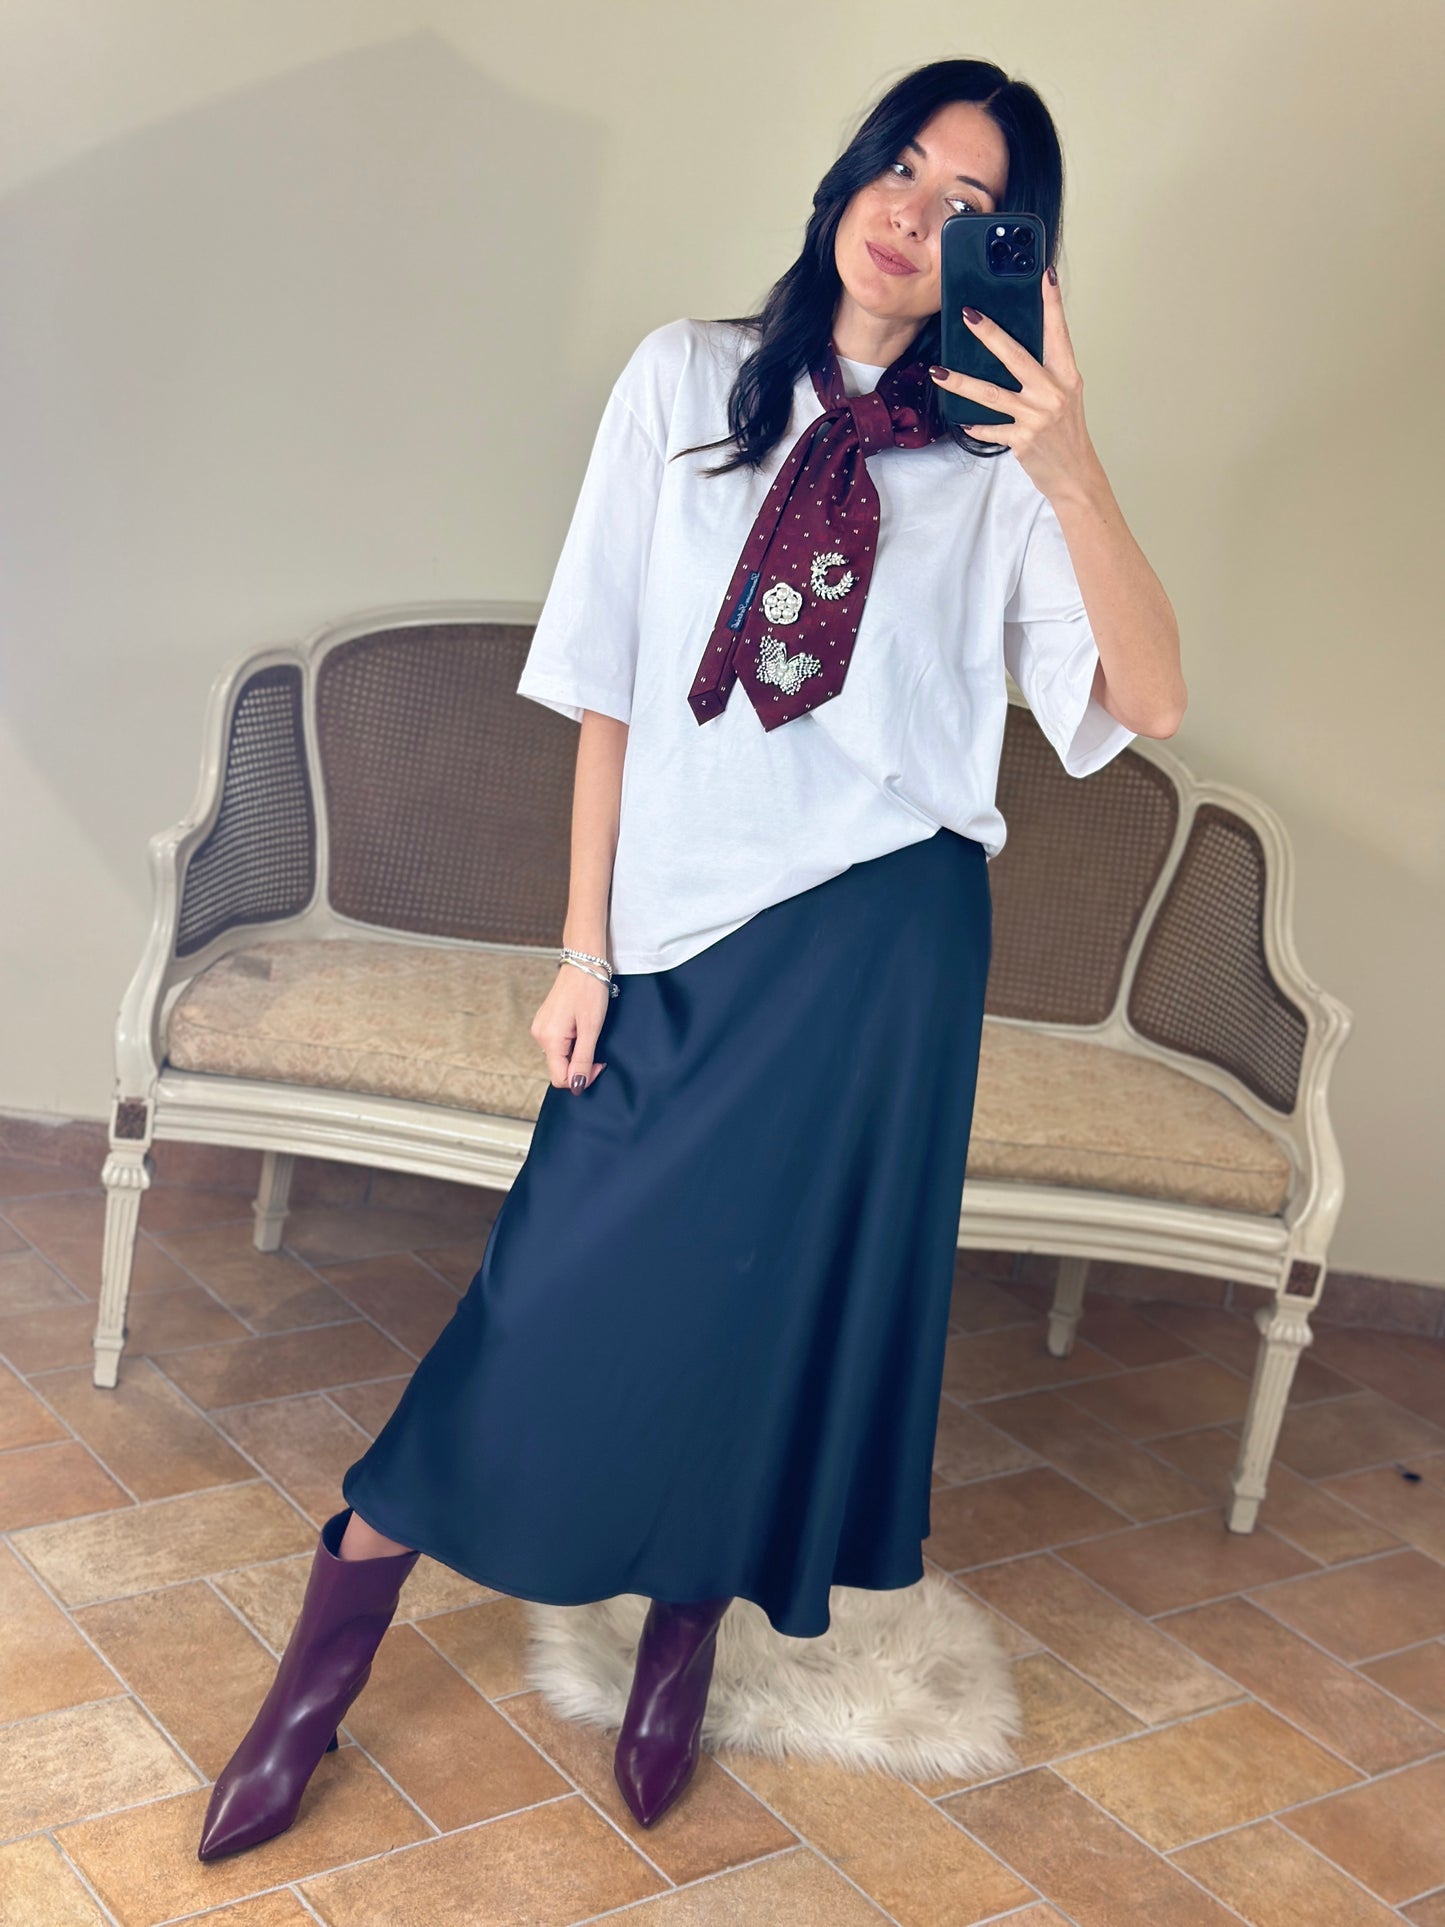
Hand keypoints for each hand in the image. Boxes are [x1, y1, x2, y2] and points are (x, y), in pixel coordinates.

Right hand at [531, 965, 609, 1092]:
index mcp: (549, 1039)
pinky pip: (557, 1045)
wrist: (583, 963)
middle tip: (597, 1049)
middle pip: (558, 1068)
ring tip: (588, 1033)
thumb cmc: (589, 990)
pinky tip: (580, 1029)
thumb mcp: (591, 1028)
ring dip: (576, 1054)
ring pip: (559, 1057)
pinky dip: (571, 1044)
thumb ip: (582, 1059)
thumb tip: (576, 1086)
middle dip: (579, 1066)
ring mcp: (540, 1028)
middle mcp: (539, 1035)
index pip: (560, 1078)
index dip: (581, 1078)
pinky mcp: (545, 1022)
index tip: (599, 1063)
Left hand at [929, 266, 1094, 502]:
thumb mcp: (1065, 397)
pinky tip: (960, 419)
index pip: (1059, 333)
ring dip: (961, 382)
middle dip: (990, 334)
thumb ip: (1046, 373)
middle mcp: (1053, 393)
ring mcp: (1036, 417)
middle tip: (968, 315)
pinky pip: (989, 428)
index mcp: (1067, 377)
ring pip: (991, 394)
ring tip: (938, 371)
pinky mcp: (1022, 439)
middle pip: (1016, 356)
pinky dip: (974, 425)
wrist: (1075, 475)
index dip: (1052, 304)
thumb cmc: (1067, 434)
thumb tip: (1013, 349)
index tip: (1044, 276)